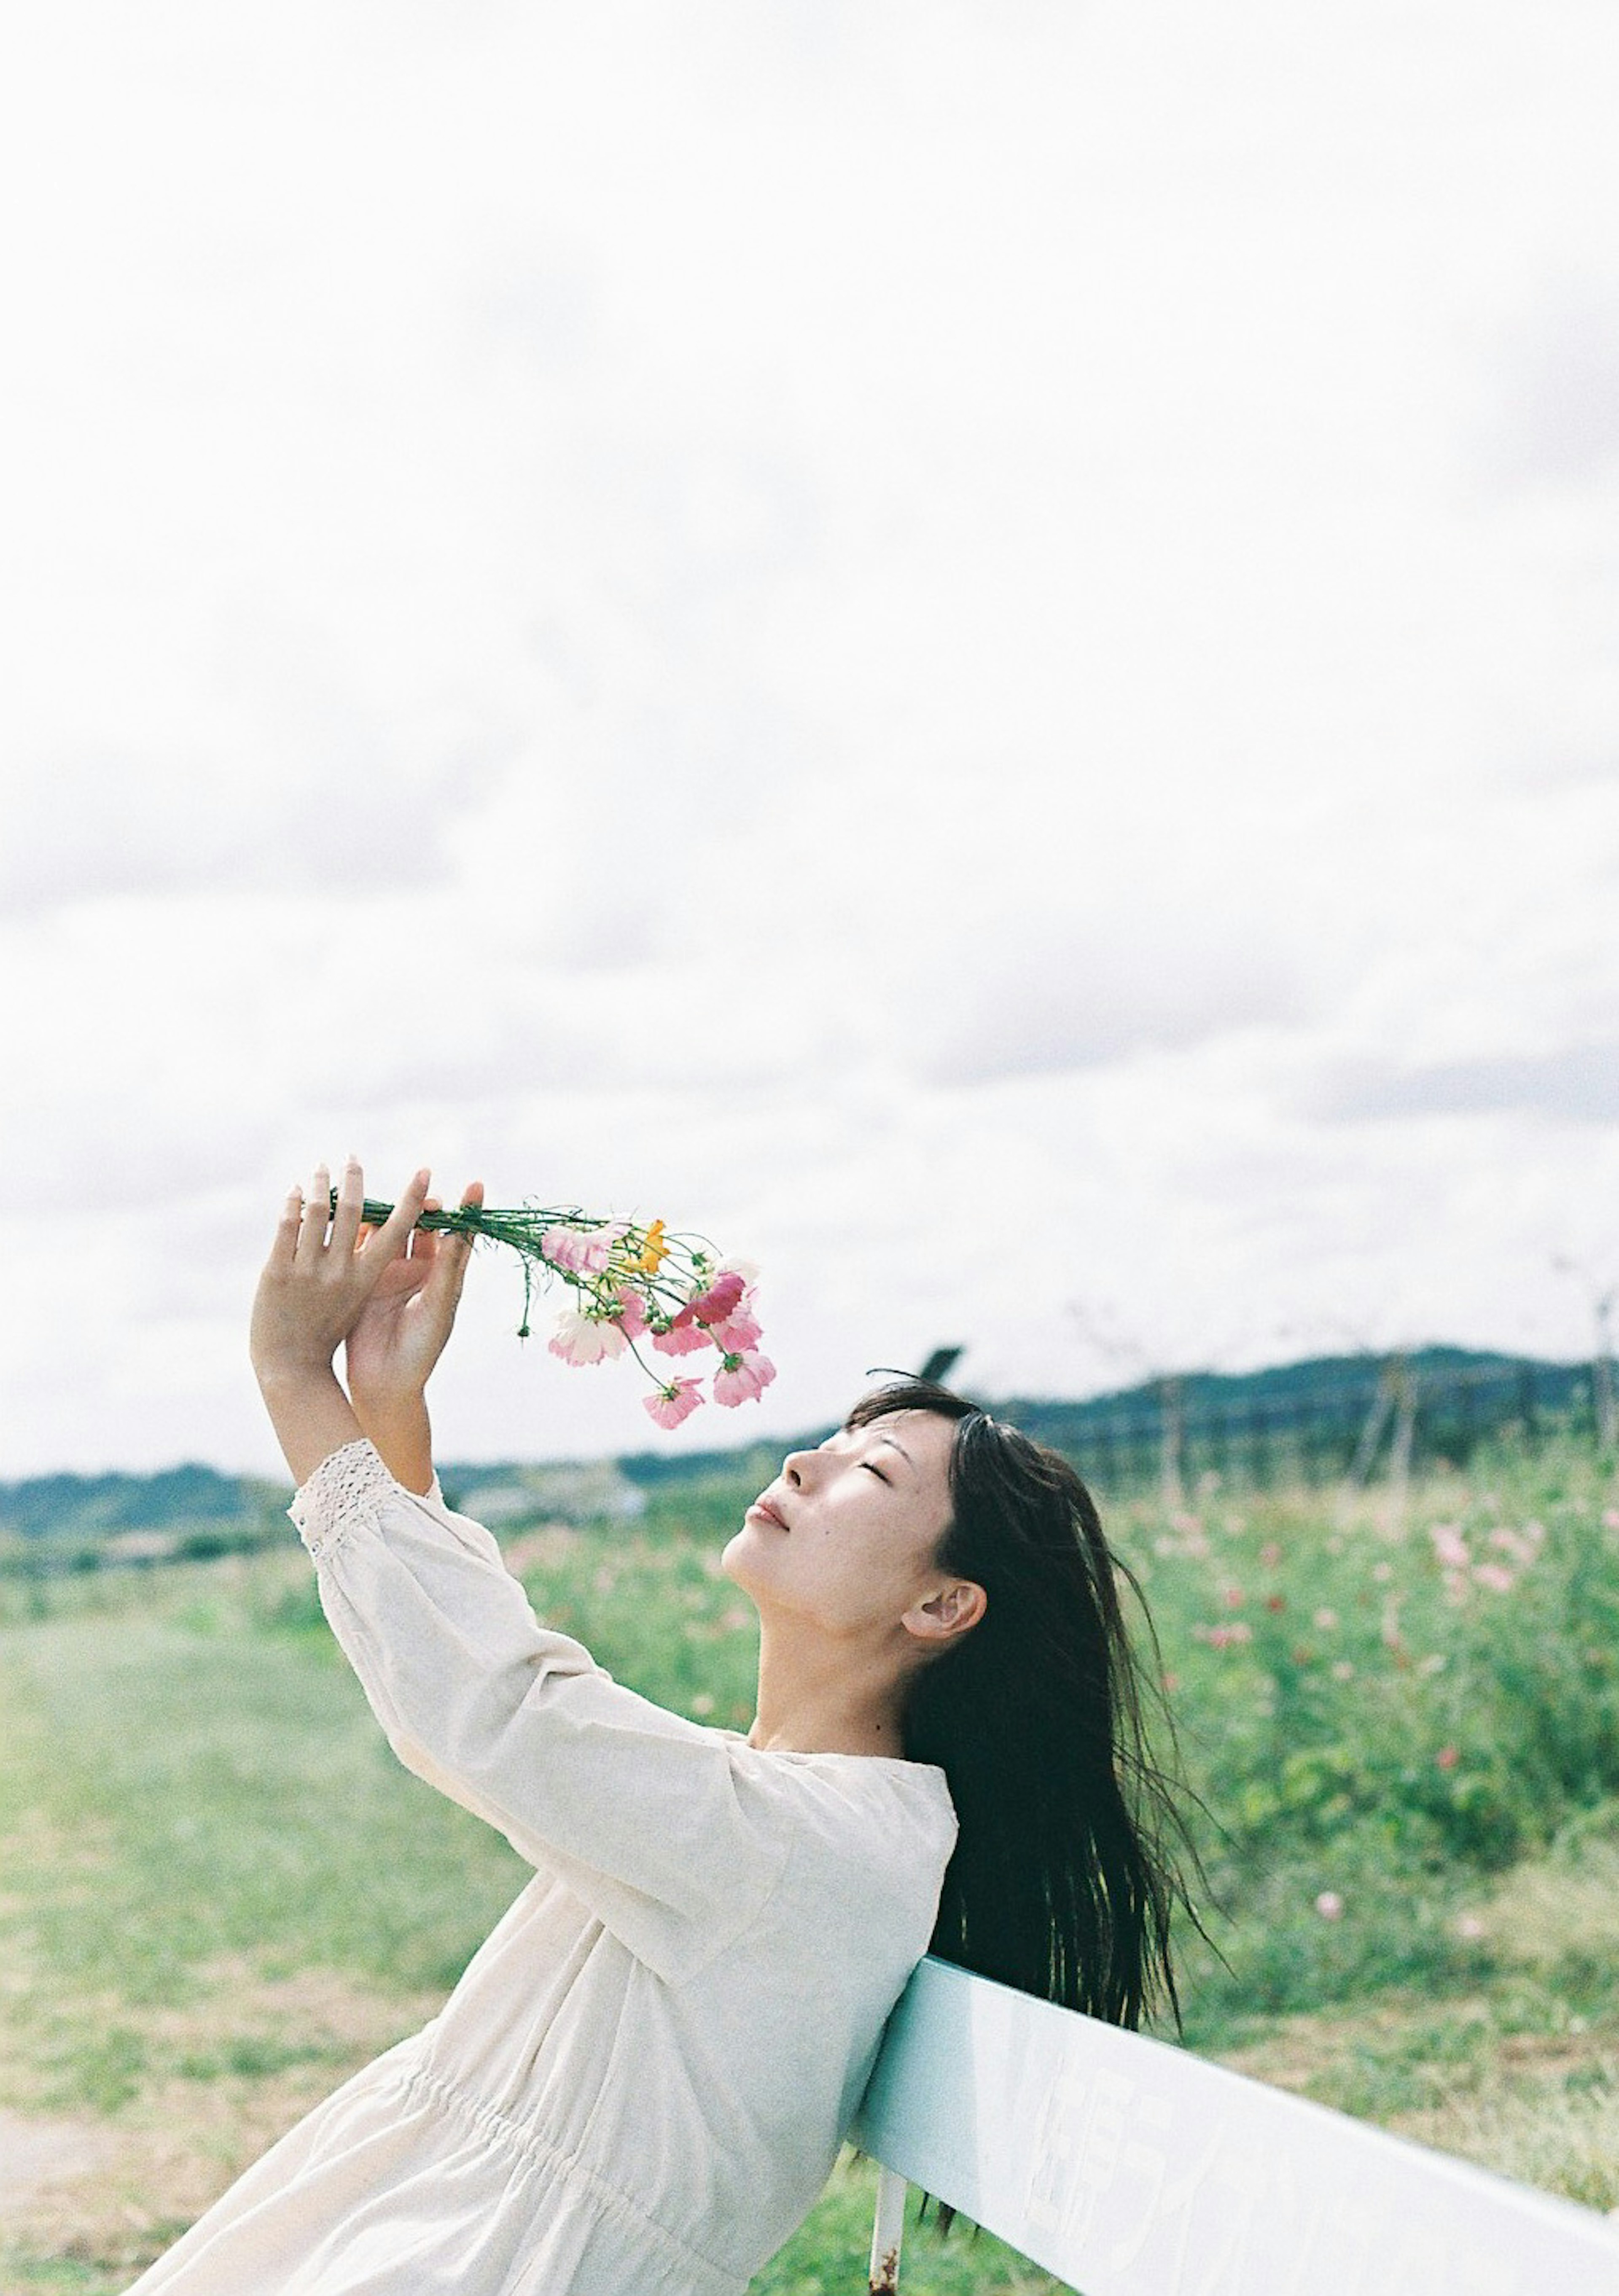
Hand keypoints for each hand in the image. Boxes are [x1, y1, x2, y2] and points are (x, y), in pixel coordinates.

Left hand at [250, 1159, 431, 1385]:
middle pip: (351, 1210)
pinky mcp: (277, 1272)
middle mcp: (340, 1271)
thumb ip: (365, 1265)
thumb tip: (372, 1228)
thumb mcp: (358, 1300)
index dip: (413, 1199)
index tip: (424, 1172)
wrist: (291, 1367)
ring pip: (317, 1211)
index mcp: (367, 1278)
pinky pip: (287, 1225)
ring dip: (320, 1183)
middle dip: (354, 1178)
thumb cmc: (330, 1332)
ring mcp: (307, 1271)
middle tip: (353, 1158)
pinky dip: (293, 1202)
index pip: (397, 1230)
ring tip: (321, 1168)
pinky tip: (295, 1191)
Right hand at [345, 1179, 482, 1405]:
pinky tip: (357, 1210)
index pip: (458, 1235)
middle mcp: (417, 1269)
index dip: (467, 1211)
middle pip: (422, 1226)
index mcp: (442, 1276)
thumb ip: (446, 1269)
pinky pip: (362, 1246)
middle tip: (425, 1193)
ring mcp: (388, 1271)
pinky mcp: (362, 1277)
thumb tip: (459, 1230)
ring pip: (391, 1230)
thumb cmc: (421, 1348)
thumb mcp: (439, 1306)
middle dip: (424, 1205)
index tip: (475, 1185)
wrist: (384, 1381)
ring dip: (391, 1211)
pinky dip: (360, 1227)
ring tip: (392, 1195)